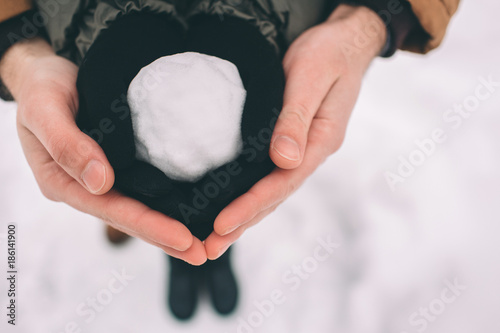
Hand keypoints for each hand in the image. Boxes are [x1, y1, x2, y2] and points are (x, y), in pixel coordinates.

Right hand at [0, 38, 206, 264]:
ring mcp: (99, 179)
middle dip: (165, 238)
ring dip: (168, 228)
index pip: (111, 210)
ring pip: (137, 209)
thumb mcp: (45, 109)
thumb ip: (66, 144)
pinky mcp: (115, 165)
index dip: (148, 226)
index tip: (182, 238)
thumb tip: (101, 182)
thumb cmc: (41, 87)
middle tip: (202, 254)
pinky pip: (141, 188)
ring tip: (201, 246)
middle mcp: (84, 187)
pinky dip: (164, 203)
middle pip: (128, 218)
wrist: (43, 73)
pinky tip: (188, 212)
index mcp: (63, 182)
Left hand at [203, 4, 387, 258]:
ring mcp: (302, 149)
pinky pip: (268, 174)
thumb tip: (284, 161)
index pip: (282, 183)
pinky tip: (232, 204)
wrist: (343, 41)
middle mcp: (311, 152)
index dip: (251, 206)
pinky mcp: (290, 141)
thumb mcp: (312, 78)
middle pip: (275, 196)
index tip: (221, 225)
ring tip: (214, 239)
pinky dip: (250, 194)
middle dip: (242, 223)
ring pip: (271, 190)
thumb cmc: (330, 53)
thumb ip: (297, 119)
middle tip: (207, 249)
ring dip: (245, 216)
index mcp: (320, 141)